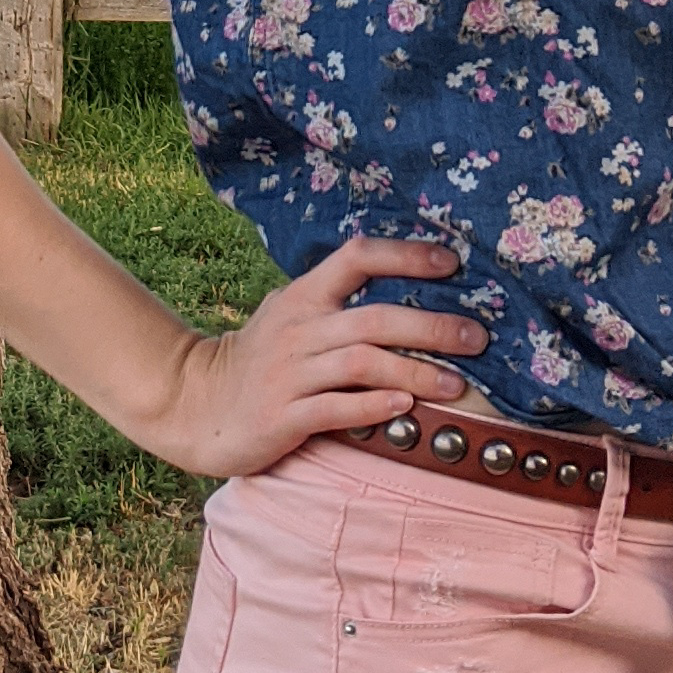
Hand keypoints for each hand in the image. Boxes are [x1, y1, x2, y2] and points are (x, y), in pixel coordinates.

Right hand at [149, 237, 485, 479]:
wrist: (196, 405)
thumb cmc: (259, 359)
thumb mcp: (290, 316)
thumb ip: (335, 302)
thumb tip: (406, 290)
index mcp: (303, 296)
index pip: (357, 258)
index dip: (405, 256)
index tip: (452, 264)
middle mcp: (298, 329)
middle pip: (374, 319)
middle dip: (431, 327)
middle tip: (477, 337)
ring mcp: (289, 373)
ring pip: (362, 365)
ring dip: (416, 373)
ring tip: (457, 385)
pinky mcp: (284, 416)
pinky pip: (336, 408)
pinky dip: (374, 408)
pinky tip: (405, 409)